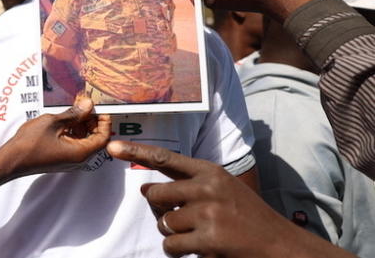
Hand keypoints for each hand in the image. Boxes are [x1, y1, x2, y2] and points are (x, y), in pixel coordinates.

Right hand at [2, 98, 111, 176]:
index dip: (104, 122)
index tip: (99, 108)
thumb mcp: (53, 122)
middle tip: (85, 106)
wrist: (11, 160)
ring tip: (73, 110)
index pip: (103, 137)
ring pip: (84, 141)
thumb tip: (88, 106)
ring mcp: (69, 160)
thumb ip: (73, 114)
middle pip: (95, 139)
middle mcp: (78, 160)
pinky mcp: (60, 159)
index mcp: (80, 153)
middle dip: (92, 122)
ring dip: (82, 126)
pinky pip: (73, 145)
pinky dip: (73, 132)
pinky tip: (64, 120)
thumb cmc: (29, 144)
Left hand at [106, 141, 354, 257]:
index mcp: (211, 172)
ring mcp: (208, 213)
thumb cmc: (247, 218)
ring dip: (173, 234)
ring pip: (163, 223)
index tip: (112, 147)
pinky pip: (171, 245)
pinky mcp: (209, 239)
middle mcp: (208, 187)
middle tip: (181, 219)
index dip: (136, 152)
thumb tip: (145, 189)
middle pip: (155, 195)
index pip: (165, 159)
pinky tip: (200, 250)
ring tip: (199, 236)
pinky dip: (178, 252)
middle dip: (160, 210)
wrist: (282, 246)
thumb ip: (187, 186)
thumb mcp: (223, 190)